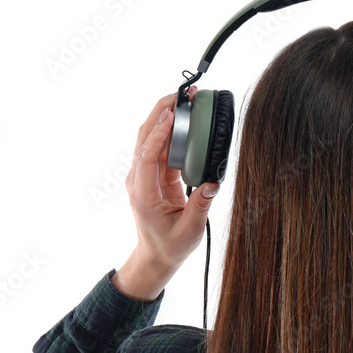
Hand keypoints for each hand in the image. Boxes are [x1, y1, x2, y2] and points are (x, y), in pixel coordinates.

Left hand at [124, 87, 220, 271]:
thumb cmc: (169, 246)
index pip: (147, 155)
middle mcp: (140, 180)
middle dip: (160, 112)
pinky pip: (162, 148)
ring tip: (186, 101)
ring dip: (167, 118)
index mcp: (143, 193)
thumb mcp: (190, 230)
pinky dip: (174, 132)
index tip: (173, 115)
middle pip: (144, 137)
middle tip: (180, 95)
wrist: (156, 257)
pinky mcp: (155, 175)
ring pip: (151, 138)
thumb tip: (213, 182)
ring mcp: (146, 176)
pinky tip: (188, 120)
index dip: (159, 133)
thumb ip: (201, 206)